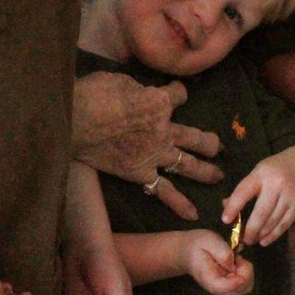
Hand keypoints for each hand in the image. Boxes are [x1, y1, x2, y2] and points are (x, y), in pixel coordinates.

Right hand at [73, 73, 221, 220]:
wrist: (76, 120)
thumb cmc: (95, 94)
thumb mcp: (121, 80)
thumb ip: (138, 90)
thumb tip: (139, 93)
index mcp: (160, 102)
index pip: (179, 95)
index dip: (177, 93)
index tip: (175, 93)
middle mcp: (164, 129)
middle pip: (195, 136)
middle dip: (209, 142)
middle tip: (218, 146)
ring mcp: (155, 154)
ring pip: (188, 163)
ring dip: (205, 170)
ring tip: (218, 176)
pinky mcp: (141, 173)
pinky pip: (165, 191)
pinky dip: (179, 203)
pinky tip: (192, 214)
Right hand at [178, 229, 253, 294]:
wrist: (189, 251)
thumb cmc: (197, 245)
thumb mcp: (208, 240)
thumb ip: (221, 251)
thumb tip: (233, 263)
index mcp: (209, 279)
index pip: (225, 288)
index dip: (237, 280)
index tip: (240, 263)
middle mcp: (219, 287)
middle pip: (241, 289)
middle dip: (245, 272)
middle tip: (237, 258)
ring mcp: (225, 286)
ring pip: (246, 286)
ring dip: (246, 271)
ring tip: (236, 258)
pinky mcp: (230, 283)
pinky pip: (245, 281)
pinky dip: (245, 270)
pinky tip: (237, 261)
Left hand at [220, 148, 294, 249]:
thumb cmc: (276, 170)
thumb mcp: (259, 172)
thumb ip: (244, 188)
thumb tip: (226, 205)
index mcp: (261, 174)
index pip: (244, 192)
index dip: (233, 207)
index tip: (225, 220)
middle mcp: (276, 184)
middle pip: (260, 213)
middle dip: (250, 229)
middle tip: (243, 239)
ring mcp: (289, 196)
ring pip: (272, 221)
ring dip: (261, 234)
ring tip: (252, 240)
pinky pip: (283, 225)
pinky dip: (273, 235)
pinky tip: (265, 240)